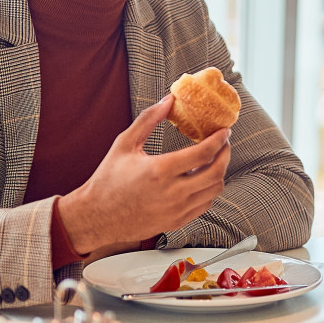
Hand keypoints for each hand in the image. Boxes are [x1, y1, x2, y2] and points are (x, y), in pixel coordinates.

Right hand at [60, 96, 230, 254]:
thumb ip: (148, 119)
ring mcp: (176, 210)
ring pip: (214, 190)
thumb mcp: (124, 144)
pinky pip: (205, 205)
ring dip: (219, 172)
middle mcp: (172, 193)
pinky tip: (202, 179)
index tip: (224, 131)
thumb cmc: (108, 180)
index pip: (203, 153)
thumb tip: (168, 100)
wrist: (97, 216)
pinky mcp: (176, 222)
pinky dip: (209, 190)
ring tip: (214, 160)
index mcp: (160, 171)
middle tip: (224, 144)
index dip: (219, 140)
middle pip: (216, 173)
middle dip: (226, 155)